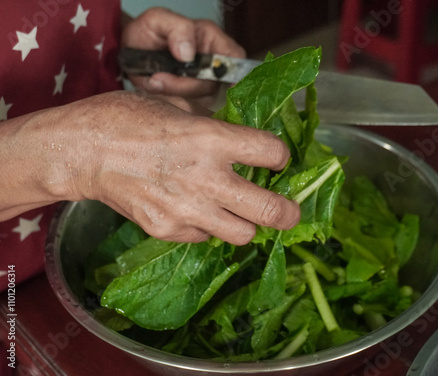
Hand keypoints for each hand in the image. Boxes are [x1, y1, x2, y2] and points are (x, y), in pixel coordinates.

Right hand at [30, 91, 298, 244]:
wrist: (82, 151)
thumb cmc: (125, 120)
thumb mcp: (177, 110)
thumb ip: (212, 128)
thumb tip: (234, 141)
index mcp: (212, 139)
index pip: (273, 153)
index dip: (281, 156)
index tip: (277, 159)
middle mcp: (207, 178)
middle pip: (272, 211)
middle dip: (288, 213)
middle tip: (290, 211)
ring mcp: (188, 210)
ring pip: (244, 234)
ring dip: (247, 224)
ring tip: (238, 212)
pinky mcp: (168, 230)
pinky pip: (204, 237)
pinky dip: (208, 227)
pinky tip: (194, 210)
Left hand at [121, 8, 245, 106]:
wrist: (132, 53)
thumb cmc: (150, 33)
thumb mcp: (158, 20)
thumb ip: (178, 29)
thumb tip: (189, 53)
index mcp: (212, 41)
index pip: (236, 59)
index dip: (236, 74)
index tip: (226, 87)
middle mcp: (212, 66)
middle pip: (213, 86)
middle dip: (184, 86)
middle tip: (157, 79)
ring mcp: (203, 87)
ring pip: (200, 101)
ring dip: (174, 95)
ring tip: (153, 82)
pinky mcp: (192, 103)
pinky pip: (188, 111)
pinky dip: (171, 104)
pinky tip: (158, 93)